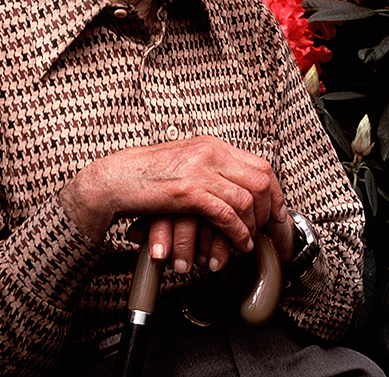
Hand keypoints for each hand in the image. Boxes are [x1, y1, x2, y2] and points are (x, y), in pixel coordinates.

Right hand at [59, 134, 288, 265]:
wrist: (112, 180)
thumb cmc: (144, 177)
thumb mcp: (184, 165)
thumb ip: (209, 171)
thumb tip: (233, 190)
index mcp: (212, 146)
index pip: (260, 165)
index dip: (275, 193)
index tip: (277, 214)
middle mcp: (210, 152)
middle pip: (262, 180)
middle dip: (270, 211)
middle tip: (266, 231)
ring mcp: (200, 170)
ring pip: (248, 198)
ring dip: (253, 226)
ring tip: (248, 242)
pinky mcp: (188, 191)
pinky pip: (227, 213)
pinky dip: (237, 232)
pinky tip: (236, 243)